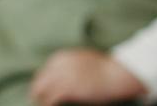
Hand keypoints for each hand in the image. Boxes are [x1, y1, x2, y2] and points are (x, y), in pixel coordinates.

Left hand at [28, 49, 147, 104]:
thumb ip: (71, 64)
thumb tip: (62, 73)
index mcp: (62, 57)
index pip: (44, 71)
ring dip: (42, 99)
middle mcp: (59, 64)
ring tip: (45, 104)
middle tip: (40, 100)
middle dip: (39, 92)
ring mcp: (62, 76)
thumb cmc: (106, 69)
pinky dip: (48, 104)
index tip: (44, 92)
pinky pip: (50, 99)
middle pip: (40, 81)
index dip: (43, 83)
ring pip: (41, 91)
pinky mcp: (67, 88)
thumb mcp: (84, 59)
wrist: (118, 73)